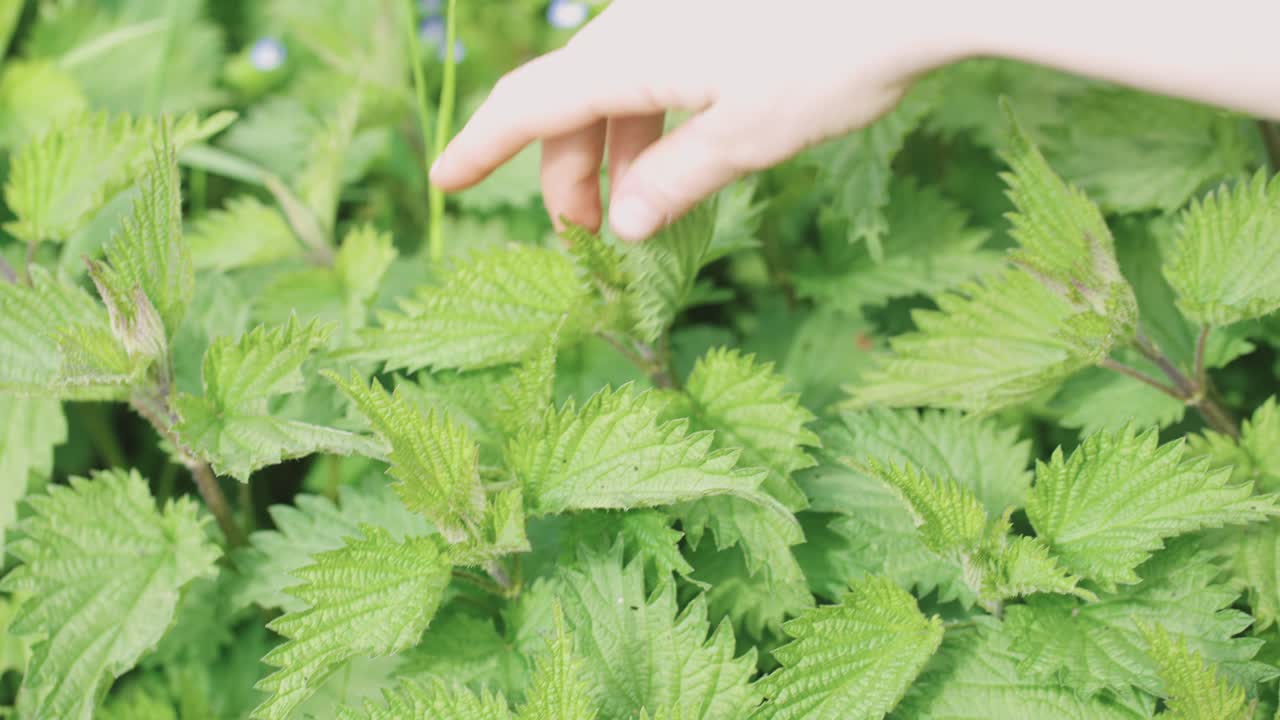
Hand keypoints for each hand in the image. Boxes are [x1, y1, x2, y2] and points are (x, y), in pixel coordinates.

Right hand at [428, 0, 965, 240]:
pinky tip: (681, 160)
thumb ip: (678, 180)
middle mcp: (640, 26)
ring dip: (614, 154)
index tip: (444, 181)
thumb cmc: (834, 54)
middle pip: (572, 104)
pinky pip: (657, 75)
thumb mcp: (750, 136)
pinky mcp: (711, 18)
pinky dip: (654, 124)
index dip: (482, 147)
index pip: (530, 106)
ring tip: (639, 213)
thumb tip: (628, 221)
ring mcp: (676, 17)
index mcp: (631, 54)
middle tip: (587, 240)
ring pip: (616, 92)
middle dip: (567, 174)